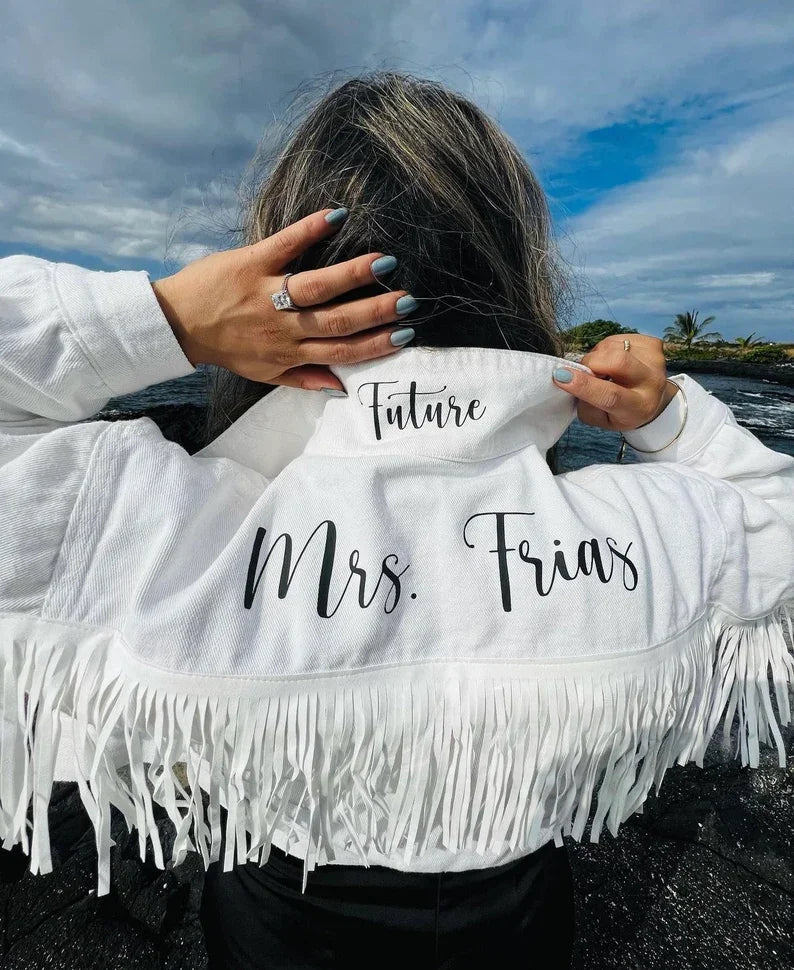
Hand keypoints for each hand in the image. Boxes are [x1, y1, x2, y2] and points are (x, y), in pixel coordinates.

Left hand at [150, 207, 418, 391]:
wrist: (178, 324)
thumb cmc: (226, 348)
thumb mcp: (264, 373)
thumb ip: (304, 379)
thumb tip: (342, 386)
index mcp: (290, 353)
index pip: (341, 351)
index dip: (375, 344)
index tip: (405, 334)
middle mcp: (282, 326)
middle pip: (337, 320)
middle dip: (375, 311)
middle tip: (407, 299)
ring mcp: (267, 292)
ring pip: (316, 285)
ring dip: (352, 275)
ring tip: (384, 263)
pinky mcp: (250, 262)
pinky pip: (283, 245)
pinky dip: (309, 230)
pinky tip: (335, 216)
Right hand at [552, 334, 677, 431]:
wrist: (653, 398)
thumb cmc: (621, 411)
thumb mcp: (601, 419)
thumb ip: (584, 404)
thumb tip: (569, 378)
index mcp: (638, 408)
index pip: (610, 395)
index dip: (583, 385)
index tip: (560, 376)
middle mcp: (652, 383)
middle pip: (617, 361)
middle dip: (590, 363)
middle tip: (584, 372)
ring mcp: (656, 360)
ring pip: (612, 347)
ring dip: (597, 356)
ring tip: (602, 369)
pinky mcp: (654, 344)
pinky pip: (617, 339)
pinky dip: (606, 348)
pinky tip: (612, 360)